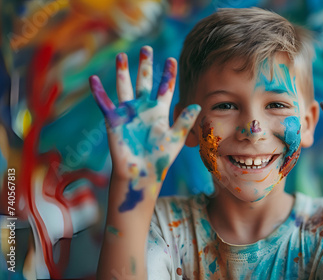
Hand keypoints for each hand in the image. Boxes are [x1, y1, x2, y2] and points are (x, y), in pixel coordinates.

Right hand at [89, 46, 199, 210]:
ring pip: (125, 87)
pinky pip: (105, 103)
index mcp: (160, 111)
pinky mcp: (114, 120)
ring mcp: (128, 112)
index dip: (168, 73)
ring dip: (123, 72)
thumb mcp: (176, 138)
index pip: (165, 87)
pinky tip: (93, 79)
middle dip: (145, 65)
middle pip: (144, 81)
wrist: (141, 173)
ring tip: (122, 56)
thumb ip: (185, 121)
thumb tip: (197, 105)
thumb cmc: (160, 158)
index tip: (172, 59)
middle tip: (147, 49)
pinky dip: (98, 92)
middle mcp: (144, 108)